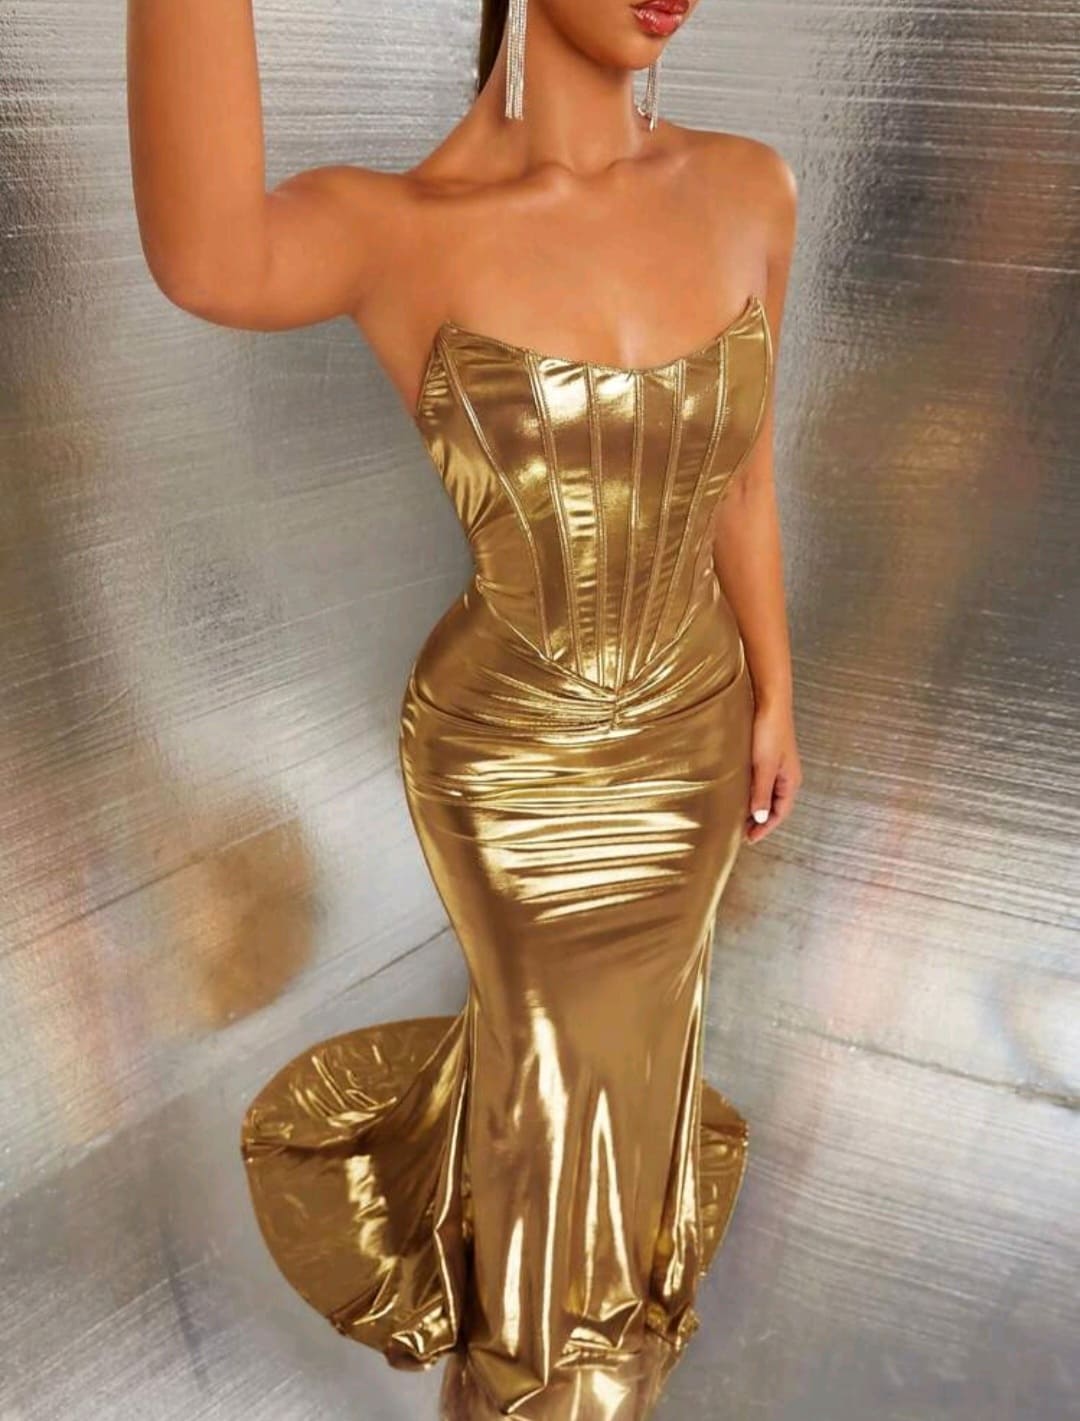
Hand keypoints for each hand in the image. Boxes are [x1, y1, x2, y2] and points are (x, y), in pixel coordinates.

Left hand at [745, 699, 801, 842]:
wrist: (769, 702)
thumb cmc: (769, 732)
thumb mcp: (763, 766)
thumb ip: (761, 793)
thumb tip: (759, 818)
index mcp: (790, 781)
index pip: (779, 813)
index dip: (765, 828)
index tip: (749, 839)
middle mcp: (786, 776)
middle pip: (774, 806)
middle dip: (760, 821)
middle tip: (741, 832)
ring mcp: (777, 766)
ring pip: (766, 794)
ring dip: (755, 807)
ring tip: (738, 817)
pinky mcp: (767, 757)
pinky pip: (761, 782)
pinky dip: (751, 793)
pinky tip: (739, 794)